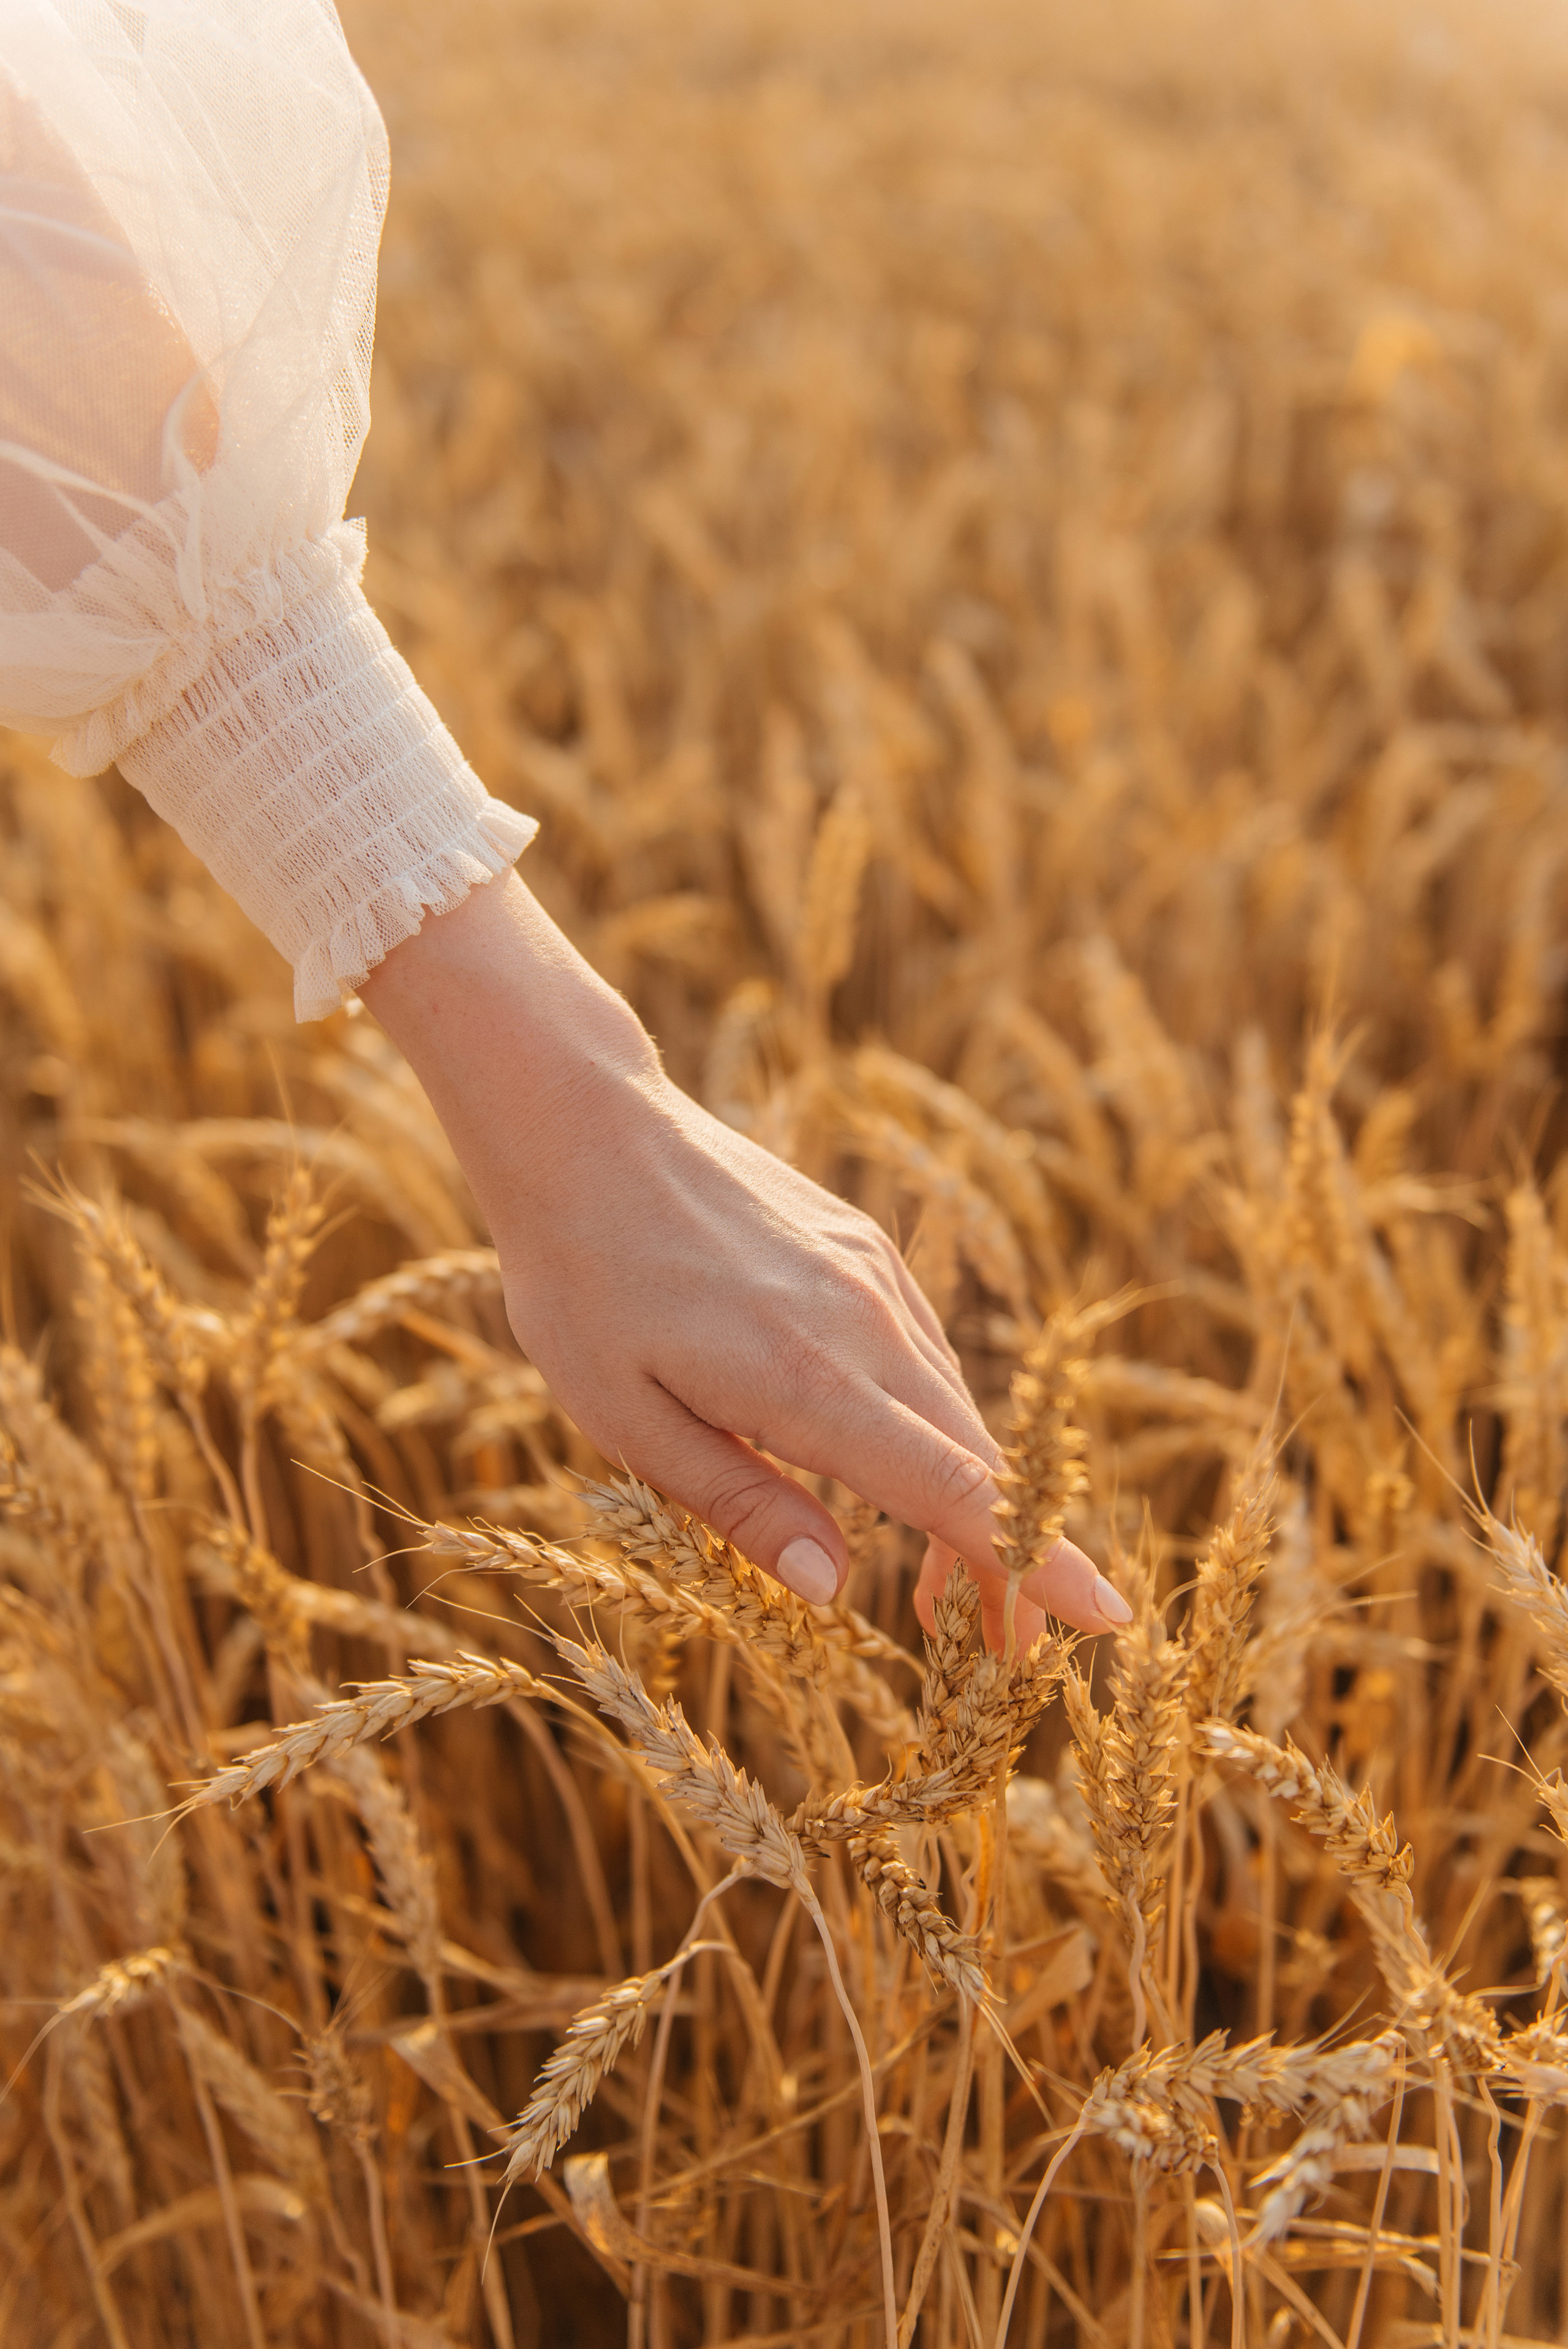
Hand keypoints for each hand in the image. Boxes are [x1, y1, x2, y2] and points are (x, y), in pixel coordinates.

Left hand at [360, 874, 1130, 1640]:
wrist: (585, 1130)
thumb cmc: (583, 1285)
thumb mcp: (626, 1419)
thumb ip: (739, 1503)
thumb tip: (832, 1587)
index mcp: (808, 1383)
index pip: (959, 1492)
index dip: (1035, 1564)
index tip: (1106, 1619)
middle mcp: (865, 1325)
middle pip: (976, 1462)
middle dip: (1007, 1561)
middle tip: (1001, 1652)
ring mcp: (874, 1277)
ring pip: (956, 1407)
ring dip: (967, 1496)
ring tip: (934, 1585)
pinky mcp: (867, 1247)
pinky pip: (925, 1353)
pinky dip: (934, 1423)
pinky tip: (894, 1458)